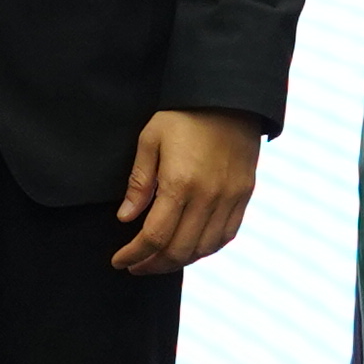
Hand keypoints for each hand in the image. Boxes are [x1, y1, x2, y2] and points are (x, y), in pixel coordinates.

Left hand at [111, 107, 264, 275]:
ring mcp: (229, 199)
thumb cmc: (184, 115)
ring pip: (203, 249)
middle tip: (135, 266)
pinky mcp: (243, 196)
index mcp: (180, 183)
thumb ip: (138, 183)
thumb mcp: (150, 139)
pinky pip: (226, 235)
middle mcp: (208, 197)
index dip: (134, 255)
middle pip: (178, 250)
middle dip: (152, 265)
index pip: (154, 236)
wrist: (229, 97)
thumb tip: (126, 218)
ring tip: (159, 261)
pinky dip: (206, 249)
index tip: (119, 261)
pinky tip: (190, 248)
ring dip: (178, 261)